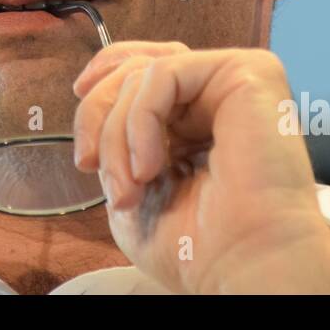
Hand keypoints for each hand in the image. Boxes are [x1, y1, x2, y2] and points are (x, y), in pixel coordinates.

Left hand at [72, 41, 329, 294]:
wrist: (244, 264)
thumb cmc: (197, 244)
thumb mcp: (130, 182)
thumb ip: (115, 137)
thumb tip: (92, 99)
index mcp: (198, 117)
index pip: (144, 68)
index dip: (104, 82)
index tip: (80, 113)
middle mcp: (219, 94)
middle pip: (137, 65)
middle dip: (99, 114)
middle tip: (90, 164)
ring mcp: (236, 79)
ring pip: (145, 72)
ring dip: (117, 131)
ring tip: (129, 187)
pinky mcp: (249, 72)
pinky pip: (166, 73)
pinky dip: (141, 119)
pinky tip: (149, 166)